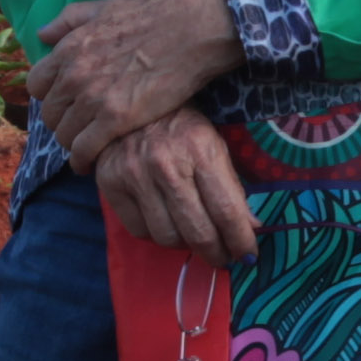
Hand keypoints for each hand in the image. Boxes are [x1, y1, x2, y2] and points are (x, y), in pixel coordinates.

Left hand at [33, 0, 240, 166]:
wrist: (189, 32)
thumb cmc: (151, 17)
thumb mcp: (103, 8)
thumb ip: (68, 20)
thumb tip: (42, 34)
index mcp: (68, 49)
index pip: (36, 85)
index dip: (48, 95)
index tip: (63, 102)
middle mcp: (74, 75)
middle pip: (49, 114)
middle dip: (60, 123)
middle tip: (77, 127)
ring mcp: (93, 99)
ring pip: (64, 135)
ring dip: (72, 143)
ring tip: (85, 146)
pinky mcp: (115, 120)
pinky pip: (83, 150)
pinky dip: (82, 160)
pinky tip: (88, 164)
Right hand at [94, 108, 257, 267]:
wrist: (129, 103)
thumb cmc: (181, 126)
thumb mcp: (214, 146)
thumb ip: (232, 187)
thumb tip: (251, 228)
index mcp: (200, 150)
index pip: (226, 210)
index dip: (240, 240)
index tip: (248, 255)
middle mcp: (166, 164)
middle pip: (198, 231)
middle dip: (216, 253)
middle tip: (223, 257)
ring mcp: (135, 175)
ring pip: (167, 237)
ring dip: (185, 246)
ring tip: (193, 238)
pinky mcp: (110, 184)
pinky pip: (139, 231)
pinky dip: (156, 235)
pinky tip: (166, 224)